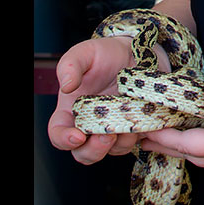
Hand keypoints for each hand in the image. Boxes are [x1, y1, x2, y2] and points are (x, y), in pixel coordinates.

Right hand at [47, 36, 138, 163]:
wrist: (136, 52)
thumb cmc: (105, 54)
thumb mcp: (85, 53)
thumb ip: (70, 65)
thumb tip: (66, 85)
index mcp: (71, 110)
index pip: (58, 134)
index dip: (64, 140)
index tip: (76, 136)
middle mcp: (90, 124)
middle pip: (83, 153)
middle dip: (94, 150)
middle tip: (107, 136)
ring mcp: (113, 128)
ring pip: (111, 151)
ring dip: (119, 144)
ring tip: (130, 125)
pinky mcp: (134, 128)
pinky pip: (135, 142)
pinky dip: (138, 137)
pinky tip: (145, 121)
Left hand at [140, 83, 203, 172]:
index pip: (187, 143)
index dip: (162, 136)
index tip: (141, 128)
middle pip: (189, 154)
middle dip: (164, 145)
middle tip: (141, 134)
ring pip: (201, 156)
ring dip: (180, 146)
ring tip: (162, 134)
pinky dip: (197, 146)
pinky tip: (198, 135)